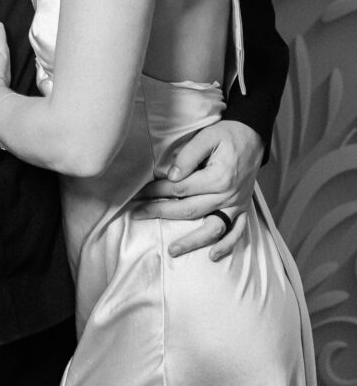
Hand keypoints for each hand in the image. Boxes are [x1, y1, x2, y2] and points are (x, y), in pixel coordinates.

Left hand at [133, 120, 263, 260]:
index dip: (158, 190)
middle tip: (139, 214)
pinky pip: (237, 232)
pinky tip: (212, 255)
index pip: (181, 188)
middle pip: (190, 210)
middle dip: (161, 212)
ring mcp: (236, 204)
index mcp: (218, 177)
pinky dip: (226, 246)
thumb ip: (188, 156)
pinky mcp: (243, 209)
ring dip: (192, 241)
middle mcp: (228, 195)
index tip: (141, 193)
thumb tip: (171, 176)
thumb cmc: (227, 135)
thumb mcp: (207, 137)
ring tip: (172, 251)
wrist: (252, 137)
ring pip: (212, 228)